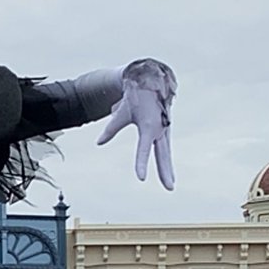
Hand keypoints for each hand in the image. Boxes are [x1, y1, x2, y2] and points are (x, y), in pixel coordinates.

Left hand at [97, 58, 176, 189]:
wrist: (150, 80)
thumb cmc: (135, 96)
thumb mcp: (121, 112)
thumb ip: (110, 128)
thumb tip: (99, 143)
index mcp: (148, 126)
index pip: (144, 150)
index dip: (141, 164)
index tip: (141, 178)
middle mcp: (159, 129)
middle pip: (163, 155)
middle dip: (165, 172)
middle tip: (169, 188)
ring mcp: (163, 130)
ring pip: (166, 154)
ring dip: (167, 169)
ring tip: (169, 186)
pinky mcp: (164, 130)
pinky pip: (164, 148)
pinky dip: (166, 160)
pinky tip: (167, 173)